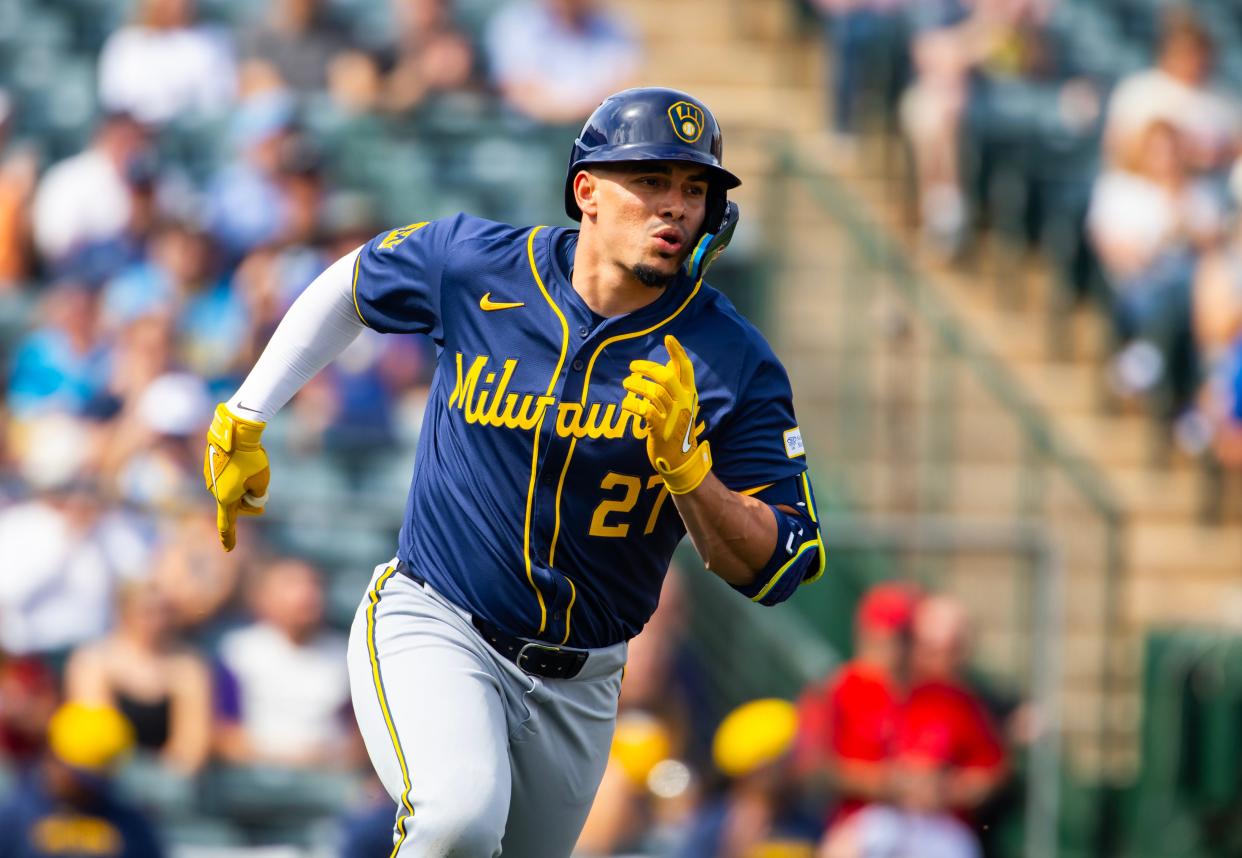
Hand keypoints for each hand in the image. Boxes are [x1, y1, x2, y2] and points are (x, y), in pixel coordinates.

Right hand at [203, 403, 269, 551]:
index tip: (229, 549)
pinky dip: (237, 472)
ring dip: (244, 485)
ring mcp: (210, 477)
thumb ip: (258, 494)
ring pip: (232, 488)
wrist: (235, 431)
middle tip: (261, 500)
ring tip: (252, 468)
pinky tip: (243, 459)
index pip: (227, 524)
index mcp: (225, 499)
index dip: (229, 537)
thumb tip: (252, 496)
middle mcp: (214, 490)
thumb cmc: (250, 458)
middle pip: (234, 505)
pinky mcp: (211, 464)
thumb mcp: (262, 480)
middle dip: (248, 504)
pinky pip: (227, 475)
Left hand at [621, 334, 711, 494]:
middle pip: (665, 377)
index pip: (686, 368)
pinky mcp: (659, 429)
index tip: (669, 337)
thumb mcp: (683, 405)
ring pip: (651, 392)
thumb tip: (669, 362)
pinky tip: (626, 403)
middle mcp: (683, 403)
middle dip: (646, 368)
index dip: (678, 352)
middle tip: (632, 367)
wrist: (680, 460)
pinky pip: (643, 410)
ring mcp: (672, 417)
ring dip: (635, 386)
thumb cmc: (678, 428)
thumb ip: (677, 385)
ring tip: (626, 384)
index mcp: (690, 394)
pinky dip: (632, 404)